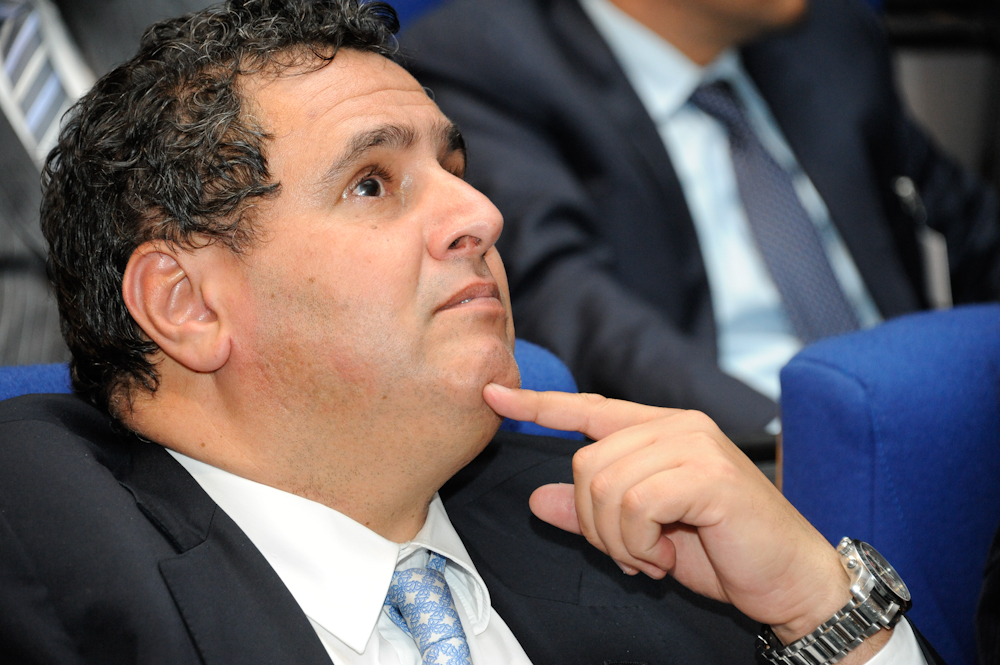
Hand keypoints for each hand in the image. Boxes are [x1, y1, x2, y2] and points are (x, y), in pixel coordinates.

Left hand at [482, 385, 857, 646]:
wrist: (792, 582)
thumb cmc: (724, 553)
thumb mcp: (643, 536)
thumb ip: (591, 514)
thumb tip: (537, 499)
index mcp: (661, 430)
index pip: (588, 409)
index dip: (538, 404)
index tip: (492, 394)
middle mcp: (676, 426)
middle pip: (584, 464)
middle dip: (595, 525)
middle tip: (634, 553)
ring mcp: (694, 444)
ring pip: (603, 486)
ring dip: (618, 540)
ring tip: (653, 556)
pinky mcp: (708, 472)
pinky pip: (634, 504)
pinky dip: (638, 543)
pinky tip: (664, 556)